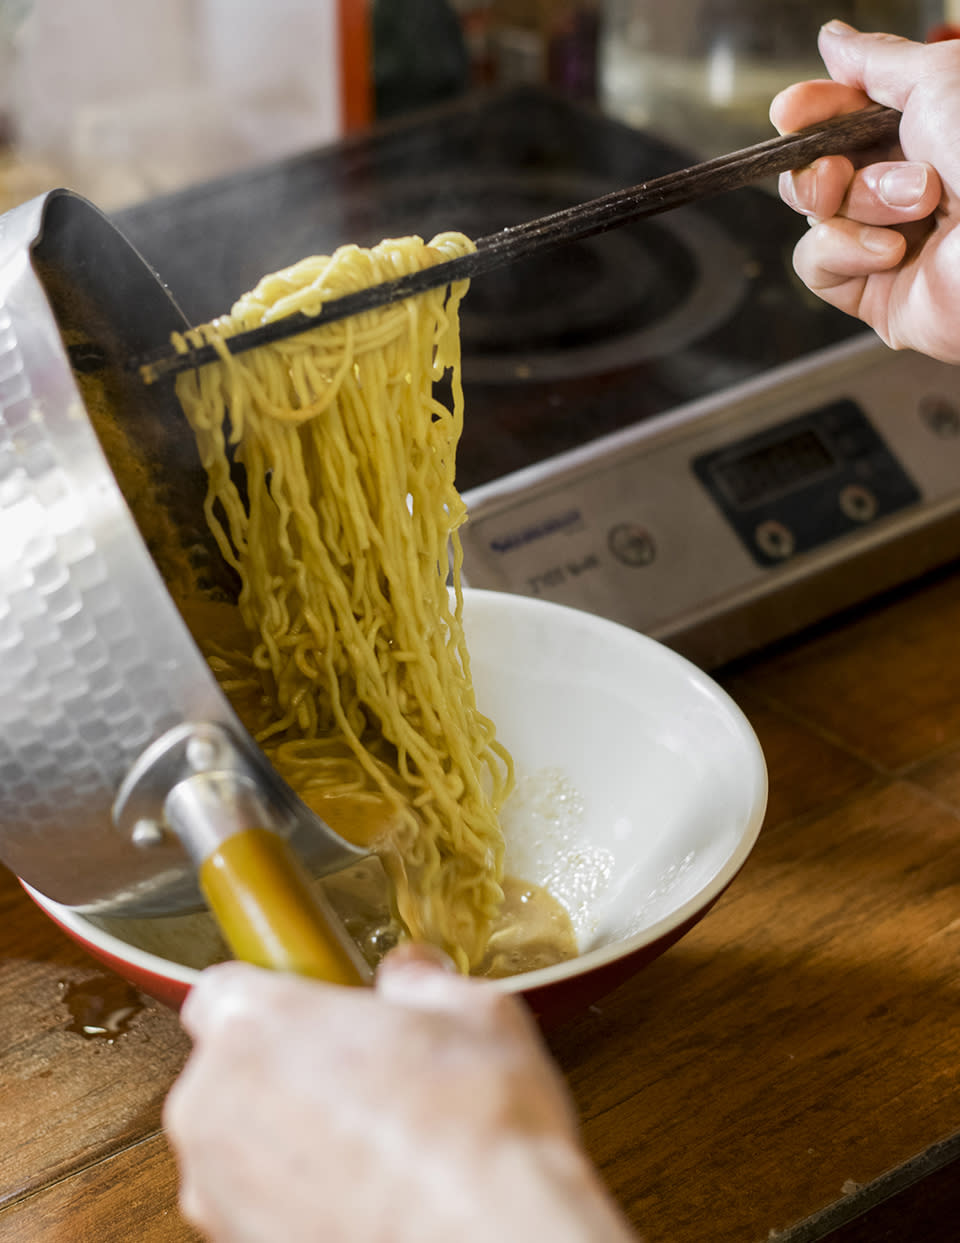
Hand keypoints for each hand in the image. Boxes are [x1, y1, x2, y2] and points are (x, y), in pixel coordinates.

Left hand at [164, 945, 637, 1242]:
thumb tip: (411, 976)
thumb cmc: (476, 1127)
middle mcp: (214, 1108)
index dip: (272, 998)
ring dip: (290, 1138)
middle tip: (362, 1074)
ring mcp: (219, 1193)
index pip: (221, 991)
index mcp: (255, 1026)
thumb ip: (418, 982)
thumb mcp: (471, 1012)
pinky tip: (368, 1194)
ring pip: (242, 1144)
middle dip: (286, 1069)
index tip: (314, 1009)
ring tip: (376, 1143)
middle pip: (230, 1070)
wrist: (493, 1236)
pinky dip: (298, 1199)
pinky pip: (256, 1205)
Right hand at [770, 21, 959, 361]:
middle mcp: (908, 190)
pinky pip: (816, 263)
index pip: (847, 118)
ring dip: (857, 202)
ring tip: (917, 204)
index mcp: (929, 136)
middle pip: (818, 167)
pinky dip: (844, 251)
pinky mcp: (872, 292)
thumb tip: (834, 39)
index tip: (791, 110)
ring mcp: (888, 242)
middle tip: (838, 169)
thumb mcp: (938, 80)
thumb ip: (878, 61)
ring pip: (818, 212)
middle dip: (821, 163)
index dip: (814, 110)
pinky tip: (893, 252)